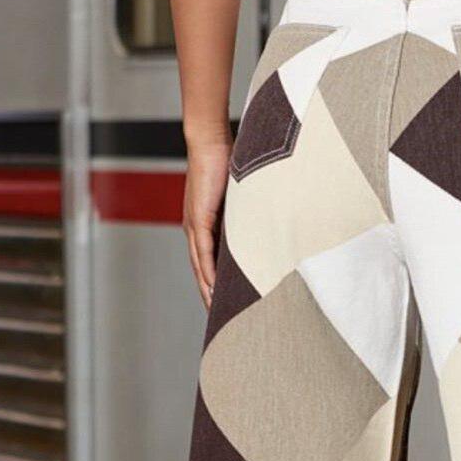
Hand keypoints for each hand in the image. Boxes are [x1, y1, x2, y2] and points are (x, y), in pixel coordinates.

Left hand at [183, 135, 231, 308]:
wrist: (210, 142)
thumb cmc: (226, 162)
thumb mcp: (239, 196)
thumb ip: (246, 213)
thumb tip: (266, 225)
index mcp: (203, 224)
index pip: (206, 261)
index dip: (213, 283)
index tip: (223, 303)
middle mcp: (194, 229)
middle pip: (199, 270)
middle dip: (208, 294)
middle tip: (217, 318)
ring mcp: (194, 225)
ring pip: (198, 267)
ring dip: (206, 290)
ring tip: (216, 311)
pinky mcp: (199, 220)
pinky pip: (202, 254)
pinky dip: (207, 273)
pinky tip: (213, 289)